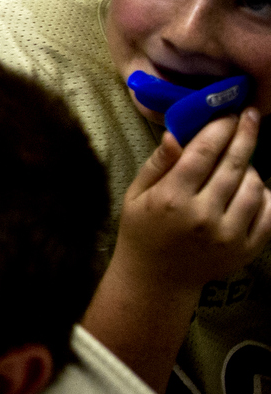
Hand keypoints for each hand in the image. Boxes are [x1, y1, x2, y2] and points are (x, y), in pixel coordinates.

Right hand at [116, 108, 270, 290]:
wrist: (157, 280)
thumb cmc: (141, 231)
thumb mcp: (136, 195)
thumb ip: (158, 165)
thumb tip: (175, 135)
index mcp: (172, 198)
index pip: (203, 153)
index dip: (219, 128)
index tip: (228, 113)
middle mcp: (203, 215)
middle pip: (234, 165)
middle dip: (245, 135)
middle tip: (250, 117)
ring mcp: (229, 234)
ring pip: (255, 187)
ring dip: (252, 168)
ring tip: (242, 161)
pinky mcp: (246, 249)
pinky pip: (269, 215)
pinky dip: (268, 196)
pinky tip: (256, 186)